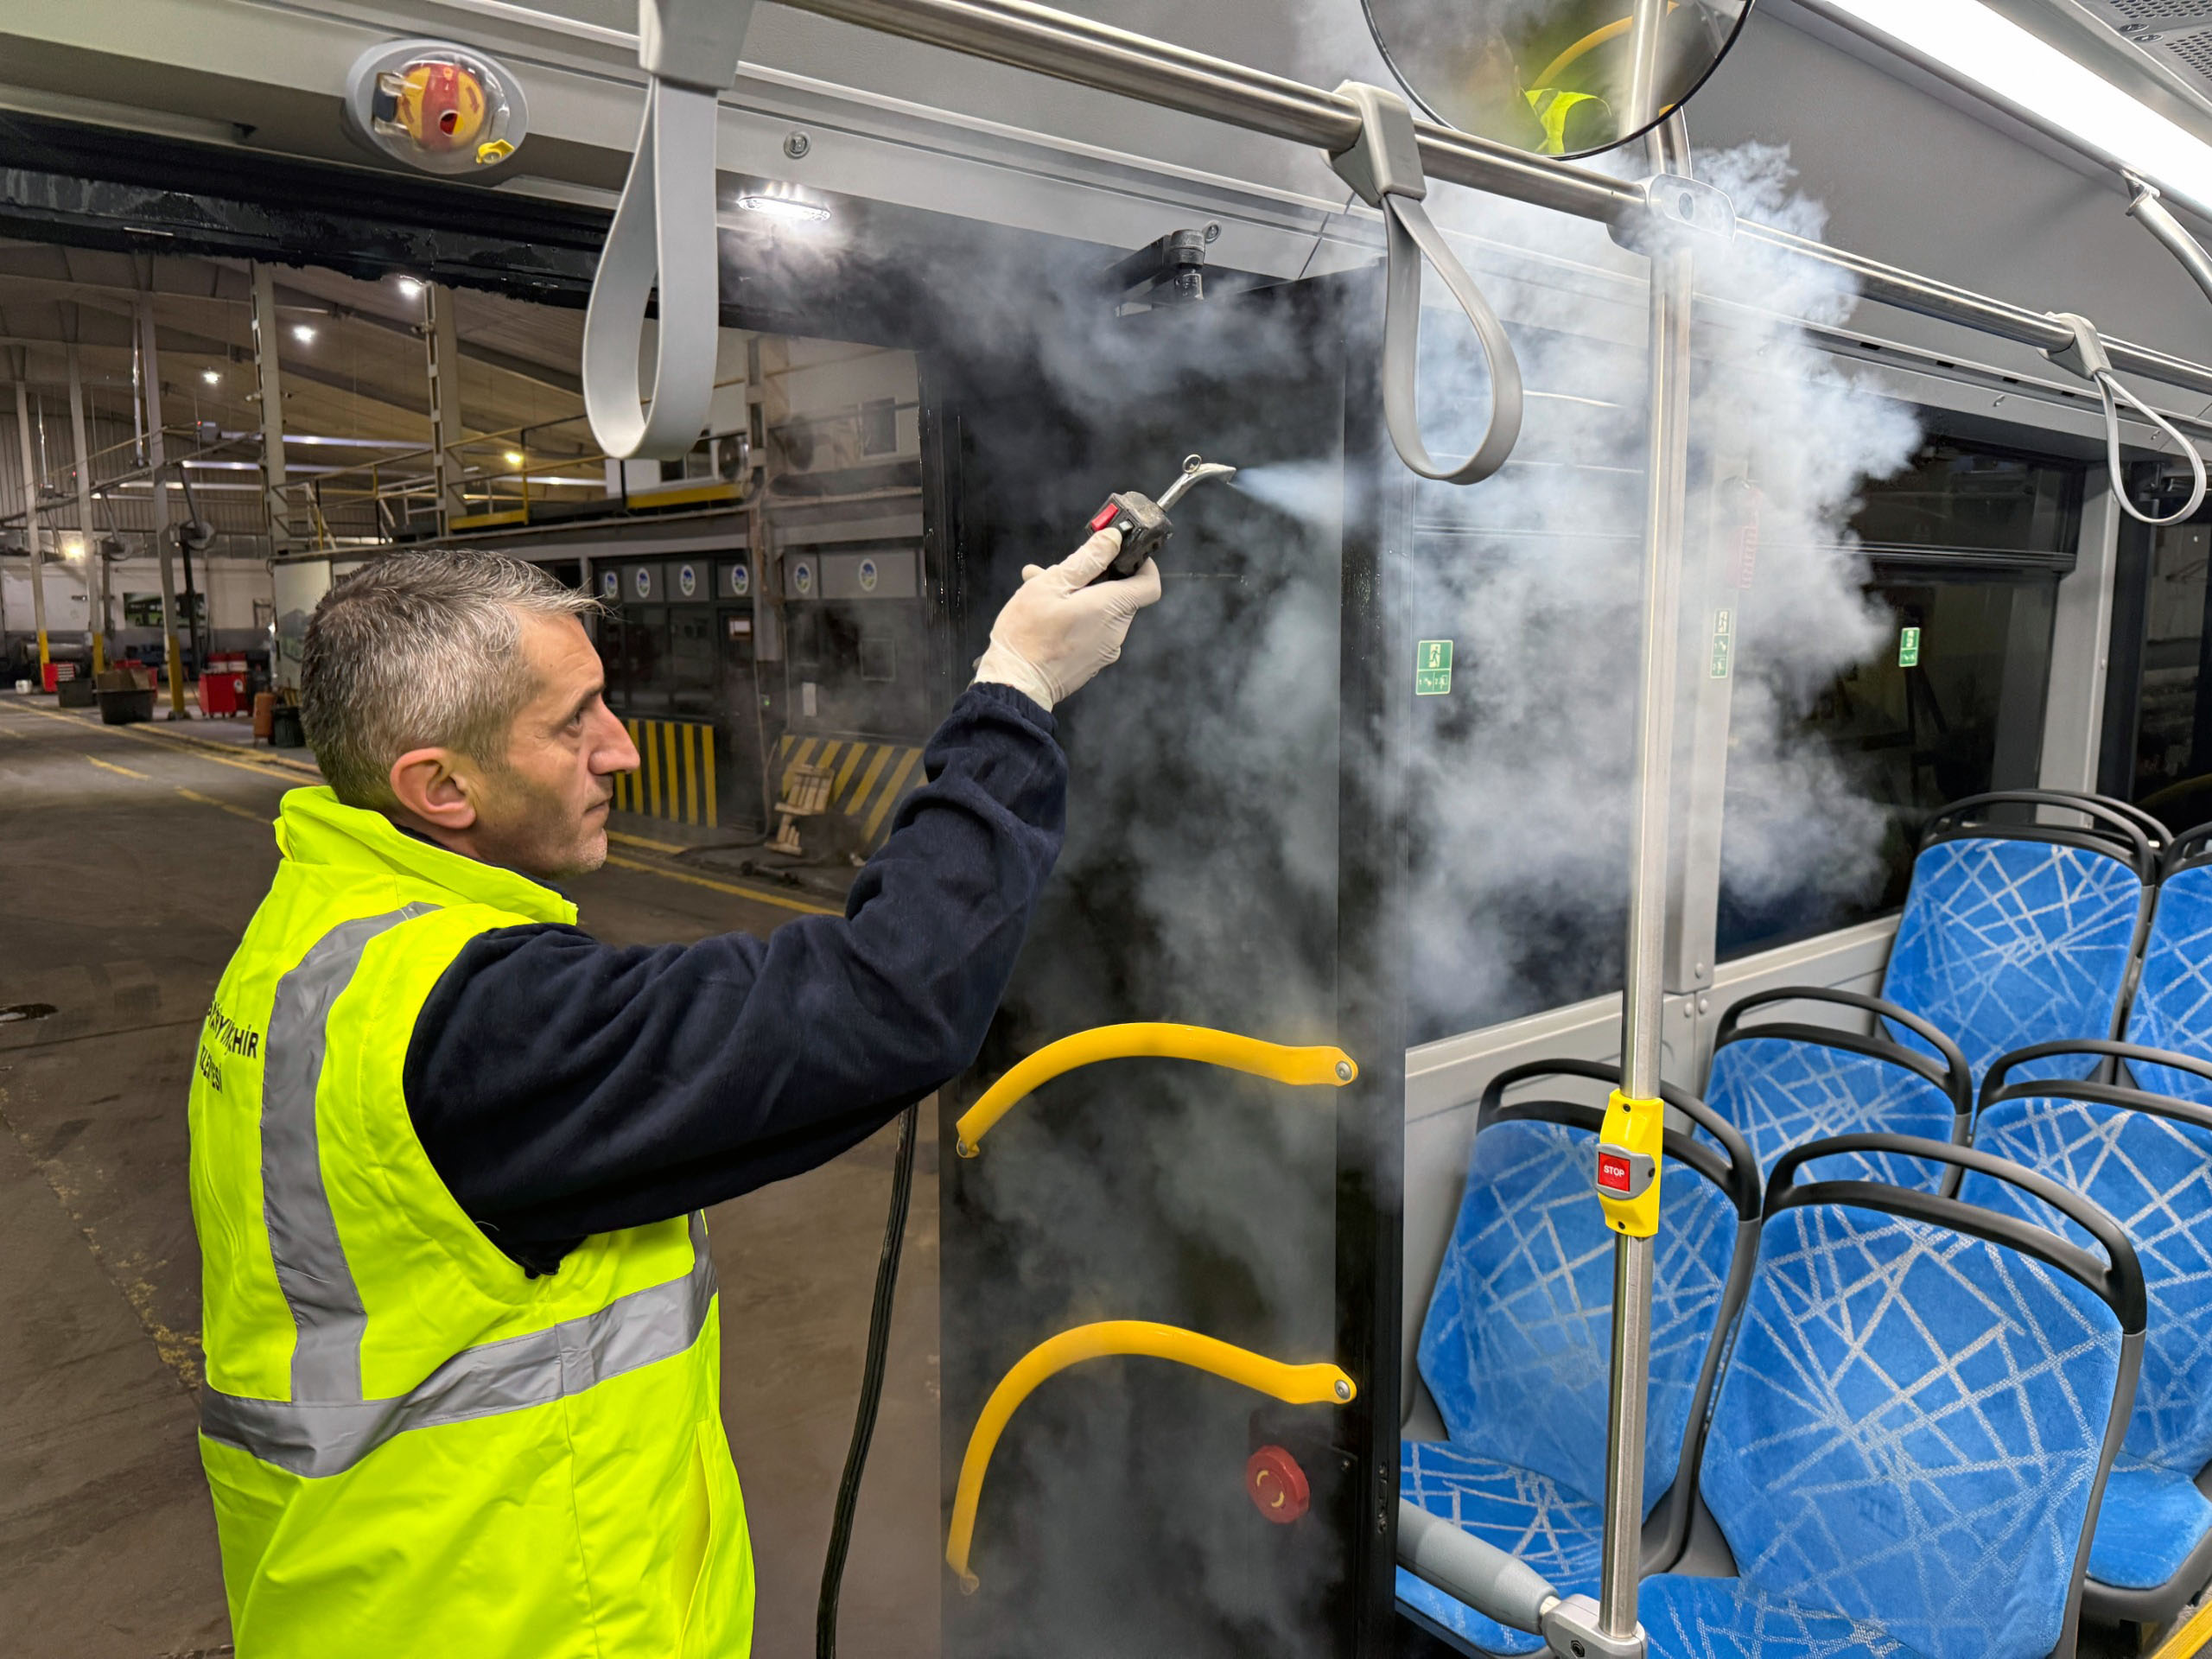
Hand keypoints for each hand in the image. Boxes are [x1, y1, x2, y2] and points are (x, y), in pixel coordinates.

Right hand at [971, 528, 1162, 709]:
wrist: (1015, 685)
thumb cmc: (1028, 635)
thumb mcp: (1052, 585)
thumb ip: (1087, 559)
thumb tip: (1113, 538)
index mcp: (1111, 608)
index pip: (1149, 584)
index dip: (1142, 566)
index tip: (1123, 555)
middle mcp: (1115, 631)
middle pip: (1119, 595)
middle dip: (1093, 579)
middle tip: (1058, 572)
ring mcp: (1105, 650)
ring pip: (1101, 613)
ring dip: (1078, 598)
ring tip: (1041, 591)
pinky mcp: (1092, 663)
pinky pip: (1092, 632)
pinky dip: (1076, 619)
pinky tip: (1046, 616)